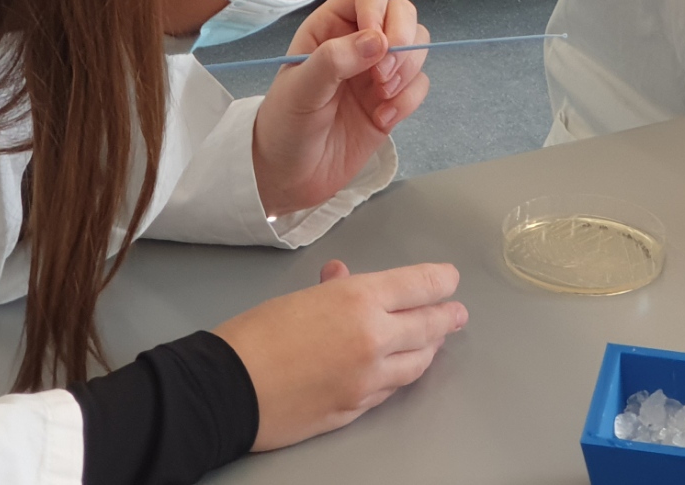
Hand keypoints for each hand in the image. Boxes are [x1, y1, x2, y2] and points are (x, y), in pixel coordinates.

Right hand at [215, 260, 467, 450]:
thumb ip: (333, 288)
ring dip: (429, 349)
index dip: (441, 281)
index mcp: (359, 299)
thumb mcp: (300, 296)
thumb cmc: (256, 335)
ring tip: (434, 340)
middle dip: (447, 317)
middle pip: (429, 326)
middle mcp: (374, 338)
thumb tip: (345, 277)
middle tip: (456, 313)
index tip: (450, 279)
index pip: (421, 285)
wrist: (228, 388)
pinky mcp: (357, 408)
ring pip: (417, 363)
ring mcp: (368, 379)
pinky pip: (391, 389)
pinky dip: (400, 374)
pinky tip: (399, 369)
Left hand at [251, 0, 429, 215]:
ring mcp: (378, 70)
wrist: (290, 175)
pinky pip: (419, 85)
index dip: (379, 5)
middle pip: (403, 13)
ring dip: (407, 69)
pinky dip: (407, 100)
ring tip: (381, 96)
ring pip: (417, 47)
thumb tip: (378, 39)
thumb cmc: (284, 124)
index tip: (376, 37)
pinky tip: (381, 119)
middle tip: (382, 74)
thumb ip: (334, 60)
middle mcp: (359, 41)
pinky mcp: (392, 100)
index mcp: (330, 26)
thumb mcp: (299, 89)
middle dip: (403, 39)